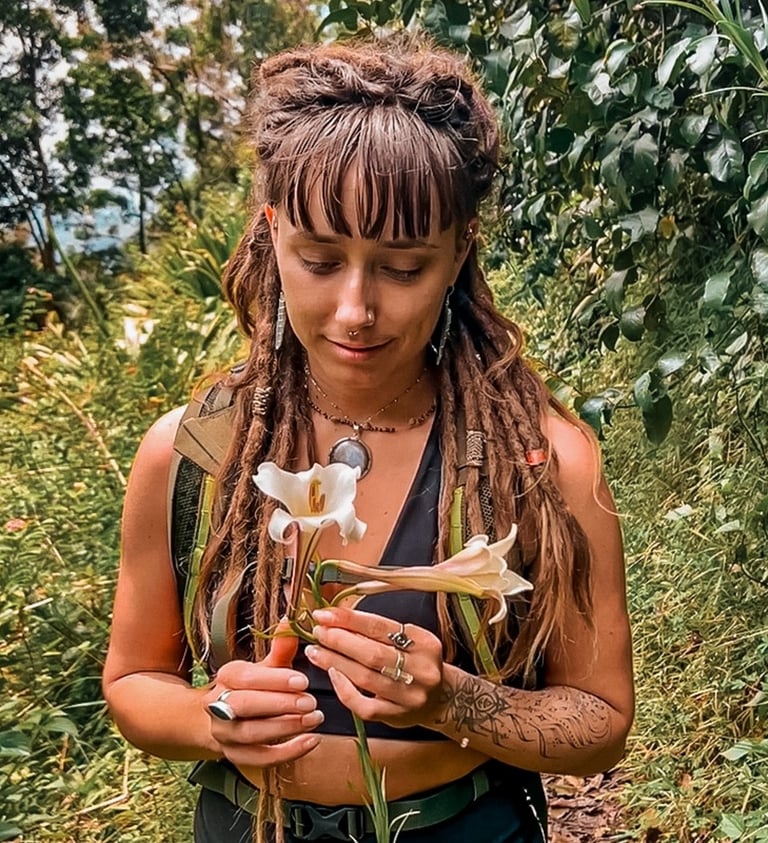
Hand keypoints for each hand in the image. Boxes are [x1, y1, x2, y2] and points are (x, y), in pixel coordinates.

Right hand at [205, 620, 323, 766]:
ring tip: (314, 720)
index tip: (303, 680)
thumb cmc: (251, 687)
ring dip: (286, 728)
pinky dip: (286, 753)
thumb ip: (280, 648)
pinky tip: (310, 742)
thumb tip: (292, 619)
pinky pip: (260, 759)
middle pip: (245, 706)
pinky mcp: (235, 757)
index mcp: (227, 677)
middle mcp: (219, 705)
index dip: (274, 680)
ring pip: (252, 734)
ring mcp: (225, 734)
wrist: (220, 717)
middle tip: (310, 703)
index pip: (246, 678)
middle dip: (280, 705)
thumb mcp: (264, 666)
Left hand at [306, 606, 444, 729]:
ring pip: (365, 678)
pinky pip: (364, 705)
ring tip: (316, 651)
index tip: (325, 614)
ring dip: (335, 662)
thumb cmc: (417, 662)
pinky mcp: (397, 717)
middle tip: (318, 631)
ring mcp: (410, 696)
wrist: (441, 698)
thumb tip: (338, 619)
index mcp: (425, 643)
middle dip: (339, 640)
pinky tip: (332, 675)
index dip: (349, 620)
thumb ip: (378, 631)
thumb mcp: (410, 640)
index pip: (380, 627)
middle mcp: (421, 670)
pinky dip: (344, 690)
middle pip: (372, 653)